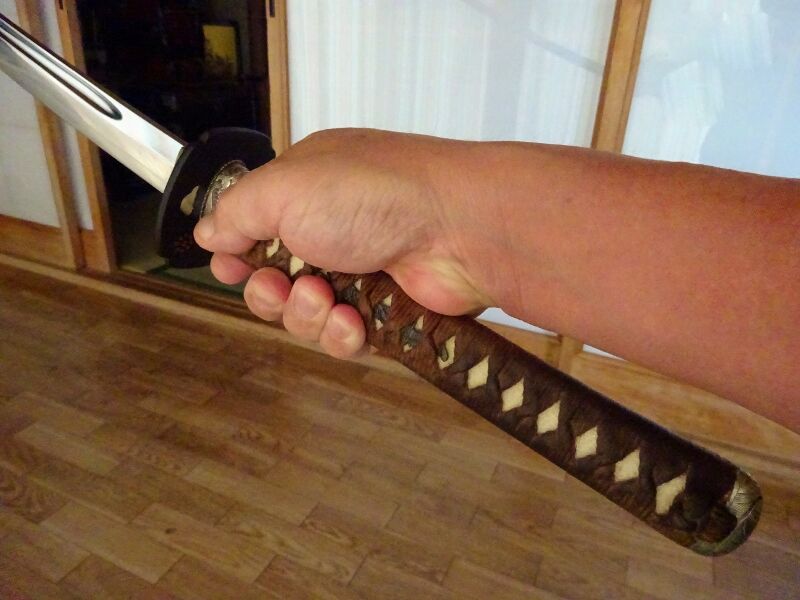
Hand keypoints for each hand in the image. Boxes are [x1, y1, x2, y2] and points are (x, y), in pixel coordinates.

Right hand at [194, 129, 491, 358]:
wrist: (457, 229)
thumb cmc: (372, 195)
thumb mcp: (284, 187)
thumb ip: (236, 212)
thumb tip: (207, 233)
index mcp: (304, 190)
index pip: (253, 229)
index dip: (236, 255)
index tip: (229, 269)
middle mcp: (331, 230)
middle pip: (273, 283)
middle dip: (269, 294)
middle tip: (285, 286)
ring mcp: (360, 272)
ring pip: (305, 317)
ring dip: (306, 315)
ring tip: (328, 299)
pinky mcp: (385, 311)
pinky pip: (343, 339)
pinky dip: (341, 335)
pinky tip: (353, 321)